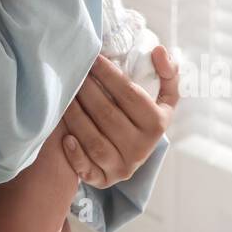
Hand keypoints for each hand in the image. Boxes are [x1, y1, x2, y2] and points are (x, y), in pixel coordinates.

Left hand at [60, 46, 179, 187]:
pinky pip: (87, 170)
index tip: (92, 57)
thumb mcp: (164, 97)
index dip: (108, 73)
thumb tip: (159, 50)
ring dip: (75, 116)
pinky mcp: (105, 180)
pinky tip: (65, 136)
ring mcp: (123, 167)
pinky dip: (75, 155)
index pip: (129, 94)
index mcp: (157, 123)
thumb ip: (166, 72)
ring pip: (94, 140)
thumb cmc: (145, 115)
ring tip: (64, 95)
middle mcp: (141, 148)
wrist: (135, 151)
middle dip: (86, 90)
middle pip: (107, 114)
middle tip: (72, 72)